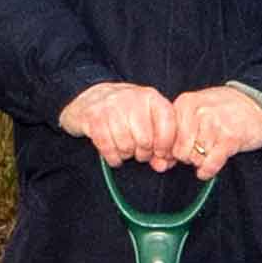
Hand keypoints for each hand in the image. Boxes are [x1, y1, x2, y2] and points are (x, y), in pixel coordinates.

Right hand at [60, 79, 181, 171]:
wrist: (93, 99)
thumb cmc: (127, 114)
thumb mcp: (148, 121)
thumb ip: (160, 144)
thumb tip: (162, 165)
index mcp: (151, 97)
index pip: (168, 124)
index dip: (166, 145)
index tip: (160, 154)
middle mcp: (132, 98)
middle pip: (145, 140)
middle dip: (143, 153)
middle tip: (138, 151)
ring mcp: (111, 106)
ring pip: (126, 145)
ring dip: (126, 154)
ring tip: (125, 149)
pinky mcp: (93, 117)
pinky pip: (107, 147)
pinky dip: (113, 157)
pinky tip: (114, 155)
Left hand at [165, 85, 261, 165]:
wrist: (258, 103)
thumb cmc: (225, 109)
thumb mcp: (197, 109)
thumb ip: (178, 129)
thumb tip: (161, 161)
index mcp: (185, 103)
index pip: (165, 137)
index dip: (169, 150)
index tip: (175, 155)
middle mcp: (198, 112)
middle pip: (179, 151)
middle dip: (187, 157)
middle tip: (198, 152)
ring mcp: (214, 125)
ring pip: (195, 158)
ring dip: (201, 161)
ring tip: (209, 152)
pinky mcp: (230, 138)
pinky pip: (211, 163)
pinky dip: (208, 170)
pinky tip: (209, 169)